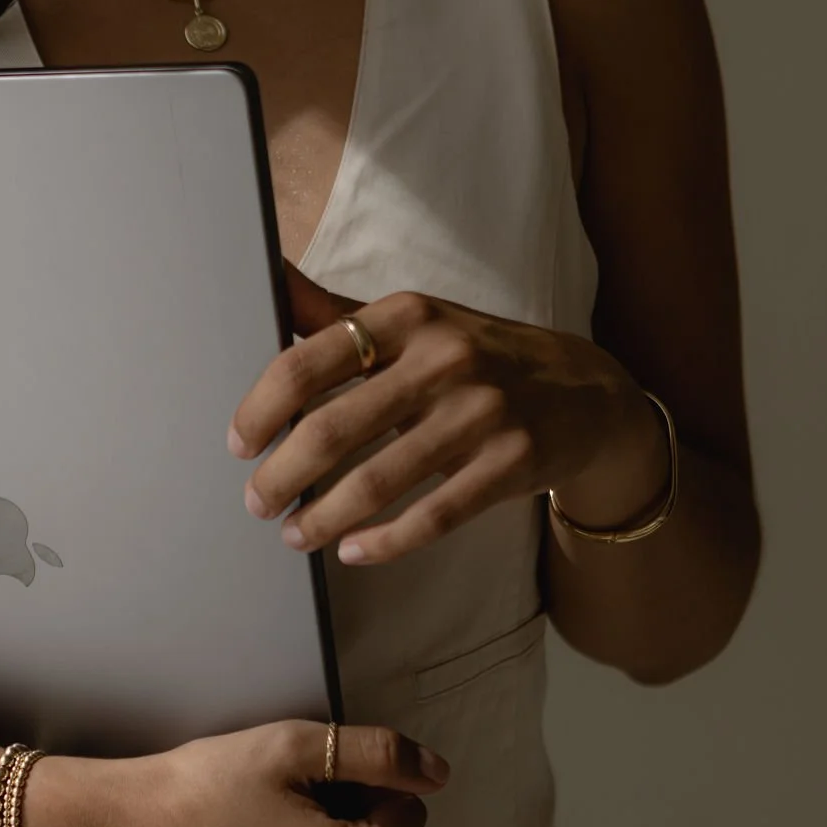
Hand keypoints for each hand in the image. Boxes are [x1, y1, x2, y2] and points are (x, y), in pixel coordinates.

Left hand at [228, 264, 672, 565]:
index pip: (308, 361)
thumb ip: (339, 315)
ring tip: (294, 533)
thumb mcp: (416, 323)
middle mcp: (444, 357)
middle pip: (331, 429)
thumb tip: (267, 275)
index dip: (261, 409)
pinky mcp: (511, 464)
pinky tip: (352, 551)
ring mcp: (482, 413)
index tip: (239, 444)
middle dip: (280, 476)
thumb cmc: (477, 358)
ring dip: (321, 518)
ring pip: (375, 483)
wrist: (587, 392)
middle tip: (257, 502)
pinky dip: (382, 542)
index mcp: (407, 315)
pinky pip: (431, 517)